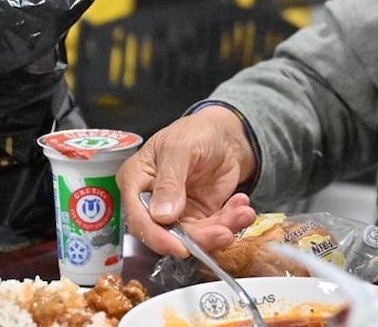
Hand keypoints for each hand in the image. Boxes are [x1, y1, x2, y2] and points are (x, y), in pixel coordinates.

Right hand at [118, 105, 258, 257]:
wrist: (225, 134)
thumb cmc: (196, 131)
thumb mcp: (180, 148)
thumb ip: (169, 181)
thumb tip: (162, 215)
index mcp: (136, 180)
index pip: (138, 217)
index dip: (157, 236)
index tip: (180, 247)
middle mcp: (152, 201)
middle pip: (168, 233)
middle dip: (200, 237)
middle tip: (224, 232)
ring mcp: (176, 211)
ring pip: (194, 236)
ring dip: (221, 229)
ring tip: (241, 214)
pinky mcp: (199, 216)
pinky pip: (213, 229)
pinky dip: (231, 222)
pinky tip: (242, 207)